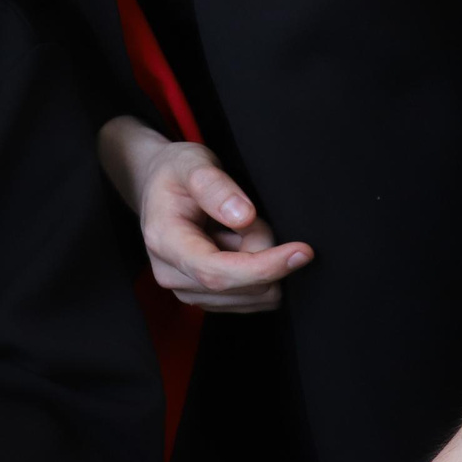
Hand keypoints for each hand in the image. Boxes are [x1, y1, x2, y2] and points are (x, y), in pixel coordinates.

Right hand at [99, 116, 311, 309]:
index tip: (302, 251)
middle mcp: (171, 275)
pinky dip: (258, 272)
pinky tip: (238, 245)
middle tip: (250, 214)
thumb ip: (215, 186)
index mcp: (164, 242)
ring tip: (239, 228)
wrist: (159, 186)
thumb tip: (243, 217)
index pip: (216, 273)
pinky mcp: (205, 298)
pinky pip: (253, 298)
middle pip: (243, 286)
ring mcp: (187, 290)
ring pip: (254, 296)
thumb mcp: (192, 162)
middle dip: (264, 251)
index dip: (263, 268)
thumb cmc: (177, 173)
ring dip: (262, 262)